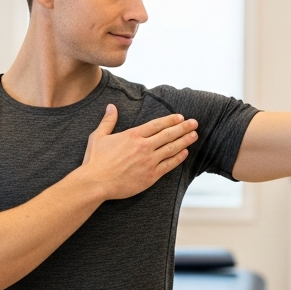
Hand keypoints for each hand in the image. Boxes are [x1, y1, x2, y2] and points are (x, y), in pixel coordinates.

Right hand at [78, 105, 198, 199]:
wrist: (96, 182)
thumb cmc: (95, 161)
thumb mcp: (98, 136)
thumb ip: (108, 121)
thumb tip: (111, 107)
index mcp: (132, 135)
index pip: (157, 124)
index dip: (170, 120)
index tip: (180, 117)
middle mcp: (143, 146)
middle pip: (168, 134)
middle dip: (183, 128)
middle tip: (194, 123)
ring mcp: (149, 161)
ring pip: (171, 148)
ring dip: (184, 141)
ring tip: (194, 135)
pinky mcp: (151, 175)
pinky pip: (169, 165)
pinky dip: (178, 158)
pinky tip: (185, 152)